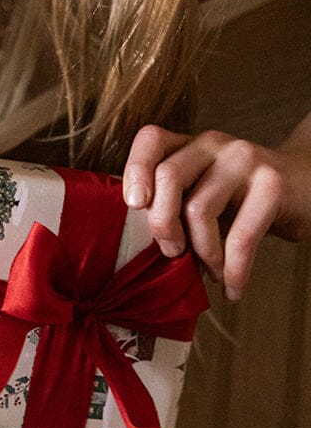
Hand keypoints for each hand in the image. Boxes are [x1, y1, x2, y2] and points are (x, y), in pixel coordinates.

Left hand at [123, 125, 310, 300]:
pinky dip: (234, 270)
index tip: (134, 206)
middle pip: (168, 177)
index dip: (135, 170)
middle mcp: (214, 144)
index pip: (151, 139)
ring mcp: (245, 160)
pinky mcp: (273, 185)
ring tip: (209, 273)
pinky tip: (233, 288)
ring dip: (201, 253)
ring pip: (199, 208)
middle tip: (172, 253)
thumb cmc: (242, 199)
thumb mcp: (203, 190)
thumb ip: (171, 201)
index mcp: (190, 144)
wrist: (307, 187)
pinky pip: (241, 236)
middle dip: (162, 225)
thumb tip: (134, 242)